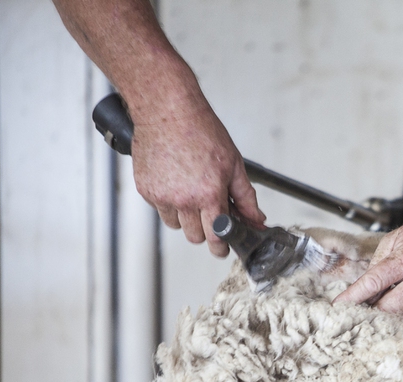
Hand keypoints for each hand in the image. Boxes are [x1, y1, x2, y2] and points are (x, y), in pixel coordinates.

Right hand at [130, 98, 265, 255]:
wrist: (167, 110)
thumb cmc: (200, 131)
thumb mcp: (234, 164)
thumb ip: (246, 197)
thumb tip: (256, 220)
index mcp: (208, 194)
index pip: (216, 237)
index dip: (221, 247)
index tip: (223, 249)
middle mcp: (182, 199)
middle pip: (194, 237)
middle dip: (205, 230)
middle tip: (210, 213)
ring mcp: (161, 196)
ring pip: (175, 225)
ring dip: (185, 217)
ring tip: (191, 193)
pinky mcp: (145, 189)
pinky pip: (160, 209)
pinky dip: (168, 203)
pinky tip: (175, 182)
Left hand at [333, 212, 402, 320]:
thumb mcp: (397, 237)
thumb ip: (377, 263)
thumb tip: (361, 290)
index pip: (373, 282)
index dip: (352, 297)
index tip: (337, 306)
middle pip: (388, 309)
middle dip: (370, 312)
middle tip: (359, 312)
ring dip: (390, 319)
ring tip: (383, 311)